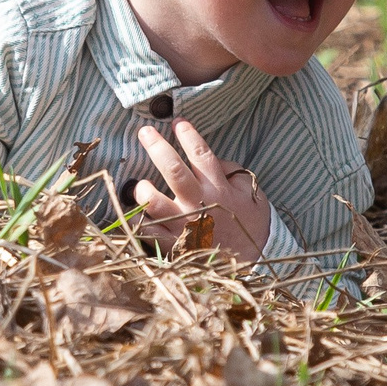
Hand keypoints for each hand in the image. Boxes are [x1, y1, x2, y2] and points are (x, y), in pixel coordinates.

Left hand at [133, 119, 273, 263]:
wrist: (251, 264)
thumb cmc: (250, 224)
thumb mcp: (252, 194)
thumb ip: (233, 172)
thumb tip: (215, 158)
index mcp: (220, 189)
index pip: (201, 154)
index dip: (188, 135)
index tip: (177, 121)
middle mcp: (199, 204)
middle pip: (173, 171)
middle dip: (157, 147)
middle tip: (144, 132)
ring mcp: (184, 226)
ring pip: (154, 203)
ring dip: (143, 190)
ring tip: (139, 184)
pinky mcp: (174, 246)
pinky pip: (149, 232)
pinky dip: (138, 221)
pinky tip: (134, 213)